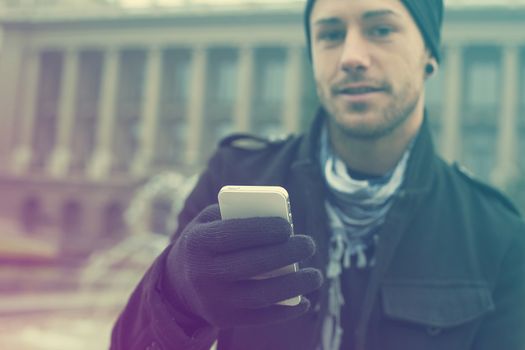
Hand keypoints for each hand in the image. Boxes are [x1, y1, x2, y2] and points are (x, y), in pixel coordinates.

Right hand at [165, 204, 322, 328]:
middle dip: (286, 254)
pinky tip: (304, 301)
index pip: (233, 235)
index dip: (263, 230)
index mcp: (198, 242)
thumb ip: (238, 214)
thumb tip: (279, 219)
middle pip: (251, 265)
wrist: (179, 282)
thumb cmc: (207, 242)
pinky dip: (286, 311)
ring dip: (293, 286)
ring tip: (315, 276)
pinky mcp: (223, 319)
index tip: (287, 227)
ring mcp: (212, 300)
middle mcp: (202, 273)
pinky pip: (259, 317)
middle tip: (309, 244)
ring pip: (260, 296)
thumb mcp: (210, 221)